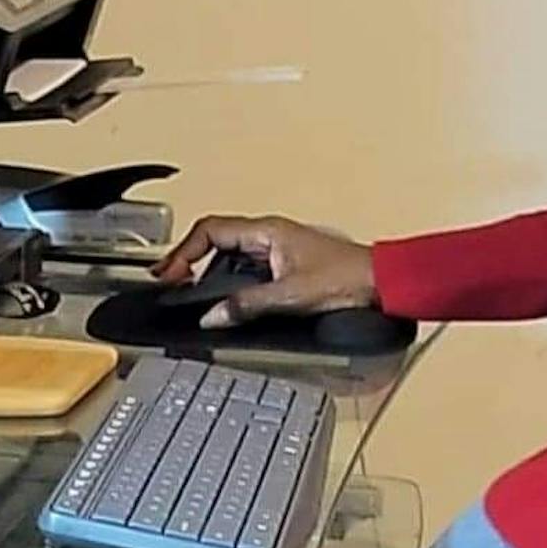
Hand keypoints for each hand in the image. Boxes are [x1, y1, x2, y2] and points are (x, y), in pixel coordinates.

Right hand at [153, 213, 377, 329]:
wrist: (378, 282)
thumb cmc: (345, 277)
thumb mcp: (290, 295)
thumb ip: (248, 306)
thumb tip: (213, 316)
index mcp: (266, 231)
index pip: (211, 231)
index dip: (184, 252)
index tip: (168, 274)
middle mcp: (268, 235)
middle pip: (215, 241)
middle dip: (189, 260)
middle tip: (169, 283)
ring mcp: (276, 250)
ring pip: (229, 256)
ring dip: (207, 272)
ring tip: (189, 293)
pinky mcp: (284, 266)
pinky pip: (245, 269)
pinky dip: (227, 281)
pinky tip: (223, 300)